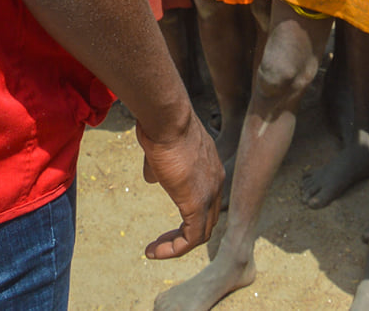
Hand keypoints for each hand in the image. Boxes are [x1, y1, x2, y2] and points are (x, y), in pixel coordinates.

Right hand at [138, 110, 222, 258]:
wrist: (167, 118)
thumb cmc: (161, 124)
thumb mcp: (160, 147)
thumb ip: (160, 165)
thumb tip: (152, 177)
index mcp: (209, 166)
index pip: (206, 198)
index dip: (188, 213)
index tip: (169, 218)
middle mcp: (215, 181)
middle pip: (207, 218)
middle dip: (184, 233)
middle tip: (163, 241)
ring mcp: (209, 193)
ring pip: (201, 233)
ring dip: (178, 245)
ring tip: (156, 250)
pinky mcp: (197, 203)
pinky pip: (191, 238)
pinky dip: (174, 249)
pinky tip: (155, 251)